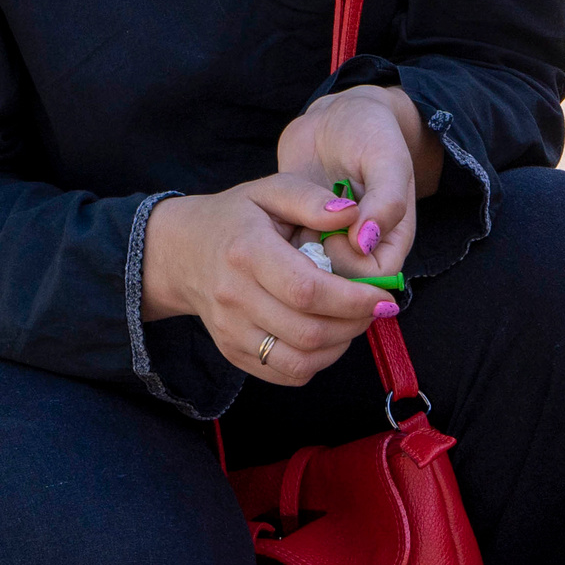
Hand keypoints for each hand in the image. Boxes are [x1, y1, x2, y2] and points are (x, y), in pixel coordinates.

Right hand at [140, 175, 397, 385]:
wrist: (181, 252)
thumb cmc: (235, 217)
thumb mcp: (270, 190)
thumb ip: (312, 199)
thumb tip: (354, 216)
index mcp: (246, 252)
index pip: (307, 290)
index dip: (353, 299)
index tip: (384, 294)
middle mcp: (234, 297)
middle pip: (308, 332)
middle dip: (355, 324)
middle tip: (376, 306)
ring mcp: (230, 331)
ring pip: (299, 362)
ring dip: (340, 346)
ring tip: (354, 320)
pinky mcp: (233, 353)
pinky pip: (286, 373)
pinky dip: (317, 361)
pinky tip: (328, 334)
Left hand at [277, 84, 433, 276]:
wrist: (333, 119)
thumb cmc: (369, 134)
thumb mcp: (386, 159)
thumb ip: (385, 200)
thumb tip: (366, 242)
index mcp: (389, 240)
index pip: (373, 281)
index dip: (352, 266)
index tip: (336, 232)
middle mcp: (360, 251)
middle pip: (339, 286)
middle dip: (320, 259)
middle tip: (311, 225)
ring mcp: (328, 246)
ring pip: (310, 274)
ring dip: (297, 250)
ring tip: (297, 218)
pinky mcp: (300, 237)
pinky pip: (286, 258)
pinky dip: (279, 242)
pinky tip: (281, 217)